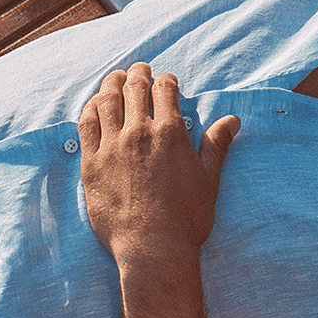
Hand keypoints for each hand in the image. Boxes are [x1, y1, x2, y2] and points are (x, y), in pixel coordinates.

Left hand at [79, 63, 240, 263]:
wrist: (153, 247)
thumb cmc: (186, 217)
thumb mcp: (208, 178)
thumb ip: (216, 144)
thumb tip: (231, 120)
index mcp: (170, 133)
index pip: (164, 90)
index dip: (165, 80)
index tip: (164, 80)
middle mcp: (139, 133)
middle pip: (134, 89)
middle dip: (138, 74)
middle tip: (138, 70)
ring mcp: (112, 147)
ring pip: (107, 102)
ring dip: (111, 85)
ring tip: (114, 79)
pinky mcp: (91, 164)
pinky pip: (86, 126)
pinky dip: (90, 109)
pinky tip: (94, 105)